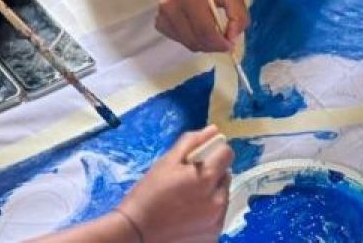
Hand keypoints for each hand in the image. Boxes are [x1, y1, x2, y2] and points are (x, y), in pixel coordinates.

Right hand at [118, 126, 232, 242]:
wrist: (135, 233)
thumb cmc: (148, 193)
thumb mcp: (167, 162)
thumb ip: (192, 143)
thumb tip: (214, 130)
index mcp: (207, 179)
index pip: (227, 154)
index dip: (214, 152)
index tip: (200, 158)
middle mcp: (218, 202)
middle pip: (225, 177)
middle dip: (211, 175)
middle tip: (188, 182)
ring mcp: (217, 222)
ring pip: (222, 197)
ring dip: (211, 195)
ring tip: (187, 200)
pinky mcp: (213, 237)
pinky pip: (217, 217)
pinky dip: (208, 213)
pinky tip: (188, 216)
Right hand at [157, 0, 248, 52]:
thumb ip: (238, 14)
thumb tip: (232, 38)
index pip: (205, 31)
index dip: (219, 43)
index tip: (230, 45)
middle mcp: (172, 6)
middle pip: (195, 40)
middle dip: (213, 46)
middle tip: (224, 41)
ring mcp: (163, 13)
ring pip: (187, 43)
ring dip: (203, 43)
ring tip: (212, 32)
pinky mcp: (159, 19)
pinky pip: (178, 39)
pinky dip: (191, 39)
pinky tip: (197, 27)